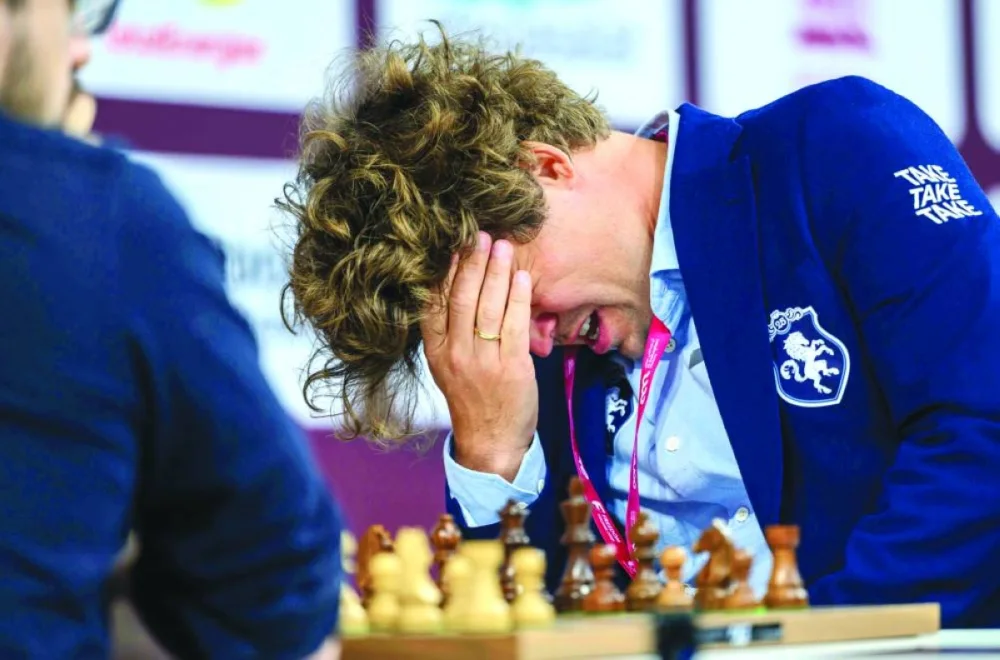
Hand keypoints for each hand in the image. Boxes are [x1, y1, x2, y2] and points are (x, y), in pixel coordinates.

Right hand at [421, 232, 537, 481]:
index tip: (452, 243)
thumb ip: (450, 330)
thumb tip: (455, 284)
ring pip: (488, 308)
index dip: (444, 271)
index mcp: (436, 351)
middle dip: (471, 263)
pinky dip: (517, 298)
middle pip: (462, 299)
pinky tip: (521, 278)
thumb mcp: (448, 364)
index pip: (435, 304)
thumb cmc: (473, 398)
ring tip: (502, 246)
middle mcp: (456, 354)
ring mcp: (483, 362)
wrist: (491, 442)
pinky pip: (514, 326)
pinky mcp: (512, 368)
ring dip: (496, 273)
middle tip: (480, 234)